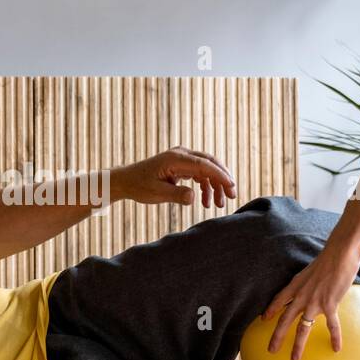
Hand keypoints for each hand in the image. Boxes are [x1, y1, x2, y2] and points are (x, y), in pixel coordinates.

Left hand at [111, 147, 236, 208]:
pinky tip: (206, 202)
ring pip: (206, 169)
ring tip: (219, 205)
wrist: (127, 180)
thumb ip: (176, 195)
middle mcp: (181, 154)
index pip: (203, 164)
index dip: (219, 175)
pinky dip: (205, 186)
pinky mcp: (181, 166)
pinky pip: (199, 174)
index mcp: (175, 158)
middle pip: (209, 163)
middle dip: (223, 179)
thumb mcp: (157, 193)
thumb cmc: (139, 186)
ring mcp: (182, 159)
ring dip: (215, 186)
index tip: (231, 186)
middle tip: (232, 196)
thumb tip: (194, 197)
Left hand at [260, 242, 359, 359]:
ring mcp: (314, 302)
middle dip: (277, 336)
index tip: (263, 319)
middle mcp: (300, 297)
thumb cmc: (327, 261)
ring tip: (294, 358)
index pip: (279, 300)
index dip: (271, 310)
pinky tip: (336, 348)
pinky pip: (332, 325)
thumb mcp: (309, 272)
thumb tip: (308, 289)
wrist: (339, 255)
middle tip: (271, 350)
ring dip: (298, 345)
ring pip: (302, 328)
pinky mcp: (329, 305)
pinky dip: (335, 337)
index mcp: (295, 286)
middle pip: (285, 320)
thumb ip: (306, 283)